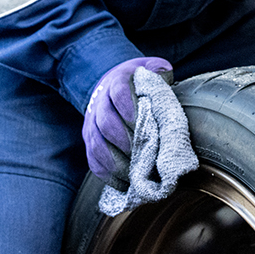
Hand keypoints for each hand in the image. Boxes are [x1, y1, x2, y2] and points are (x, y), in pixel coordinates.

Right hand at [83, 56, 171, 187]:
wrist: (110, 86)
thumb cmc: (137, 82)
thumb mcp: (147, 69)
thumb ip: (157, 70)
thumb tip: (164, 72)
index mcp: (115, 83)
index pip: (118, 94)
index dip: (129, 108)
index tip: (142, 121)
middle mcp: (99, 104)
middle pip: (106, 123)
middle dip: (125, 139)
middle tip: (144, 152)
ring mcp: (92, 126)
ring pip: (98, 146)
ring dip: (117, 161)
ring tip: (136, 173)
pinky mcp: (90, 144)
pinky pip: (94, 162)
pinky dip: (108, 175)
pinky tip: (126, 183)